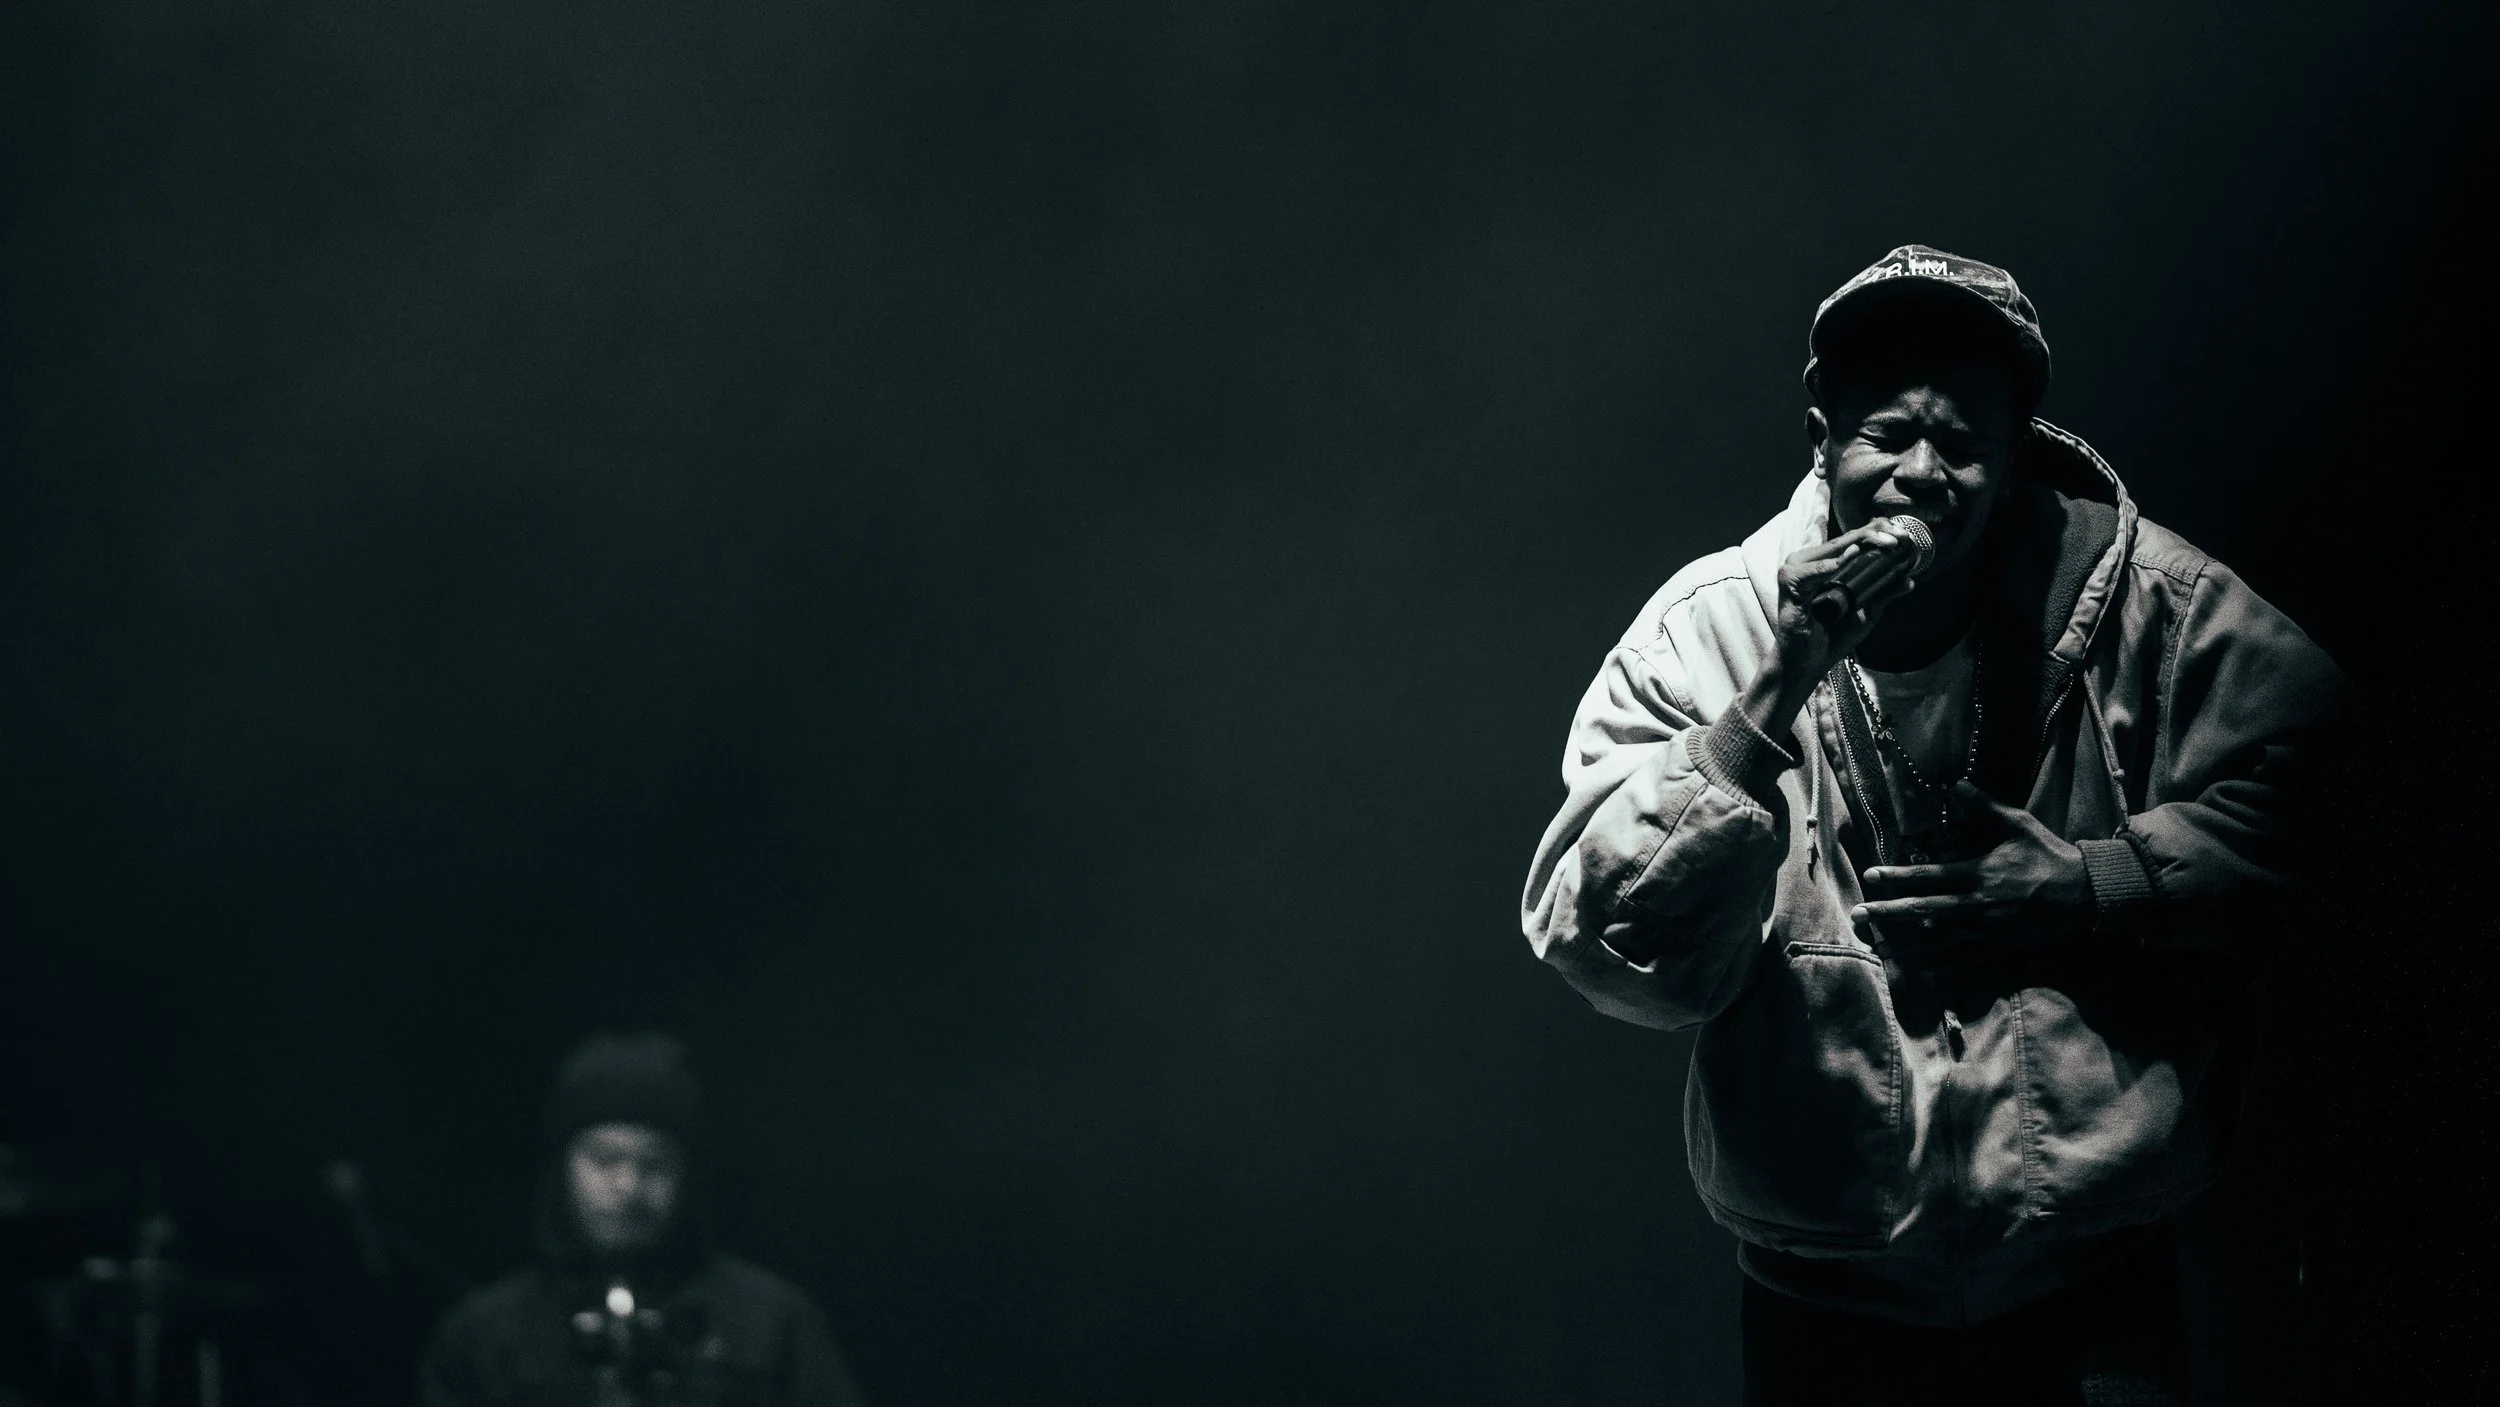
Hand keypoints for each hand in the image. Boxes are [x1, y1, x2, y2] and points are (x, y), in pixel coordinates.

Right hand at [1771, 522, 1920, 690]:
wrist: (1811, 663)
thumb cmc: (1833, 637)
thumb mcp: (1866, 612)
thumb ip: (1883, 593)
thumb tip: (1909, 580)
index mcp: (1828, 565)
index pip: (1855, 540)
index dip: (1879, 533)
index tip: (1904, 537)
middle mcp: (1812, 563)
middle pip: (1846, 540)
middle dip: (1876, 533)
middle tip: (1900, 537)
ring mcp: (1799, 571)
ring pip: (1832, 549)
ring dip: (1860, 543)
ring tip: (1886, 543)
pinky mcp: (1789, 584)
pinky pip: (1810, 571)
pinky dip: (1830, 565)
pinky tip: (1850, 557)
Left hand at [1850, 781, 2092, 944]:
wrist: (2085, 893)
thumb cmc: (2049, 855)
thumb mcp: (2019, 825)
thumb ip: (1985, 807)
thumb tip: (1957, 784)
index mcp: (1978, 874)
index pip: (1927, 876)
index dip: (1896, 877)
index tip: (1870, 876)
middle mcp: (1976, 905)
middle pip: (1922, 911)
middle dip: (1887, 913)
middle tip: (1858, 914)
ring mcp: (1987, 930)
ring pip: (1938, 940)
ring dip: (1906, 944)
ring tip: (1879, 946)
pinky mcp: (2000, 947)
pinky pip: (1965, 959)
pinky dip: (1941, 965)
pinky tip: (1920, 970)